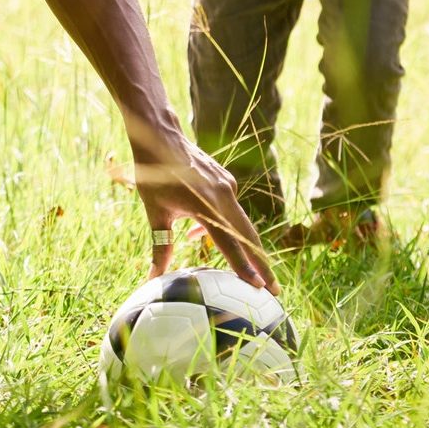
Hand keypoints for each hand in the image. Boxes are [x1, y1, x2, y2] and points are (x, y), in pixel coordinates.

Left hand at [134, 128, 278, 294]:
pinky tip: (199, 234)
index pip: (230, 245)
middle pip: (248, 236)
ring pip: (241, 223)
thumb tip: (154, 277)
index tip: (260, 288)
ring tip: (248, 272)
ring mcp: (227, 185)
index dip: (245, 268)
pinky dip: (224, 226)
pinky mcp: (225, 180)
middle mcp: (223, 195)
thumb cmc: (153, 174)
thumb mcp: (156, 212)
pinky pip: (230, 209)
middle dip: (261, 264)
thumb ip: (161, 246)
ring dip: (244, 247)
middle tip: (275, 291)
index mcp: (206, 205)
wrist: (160, 136)